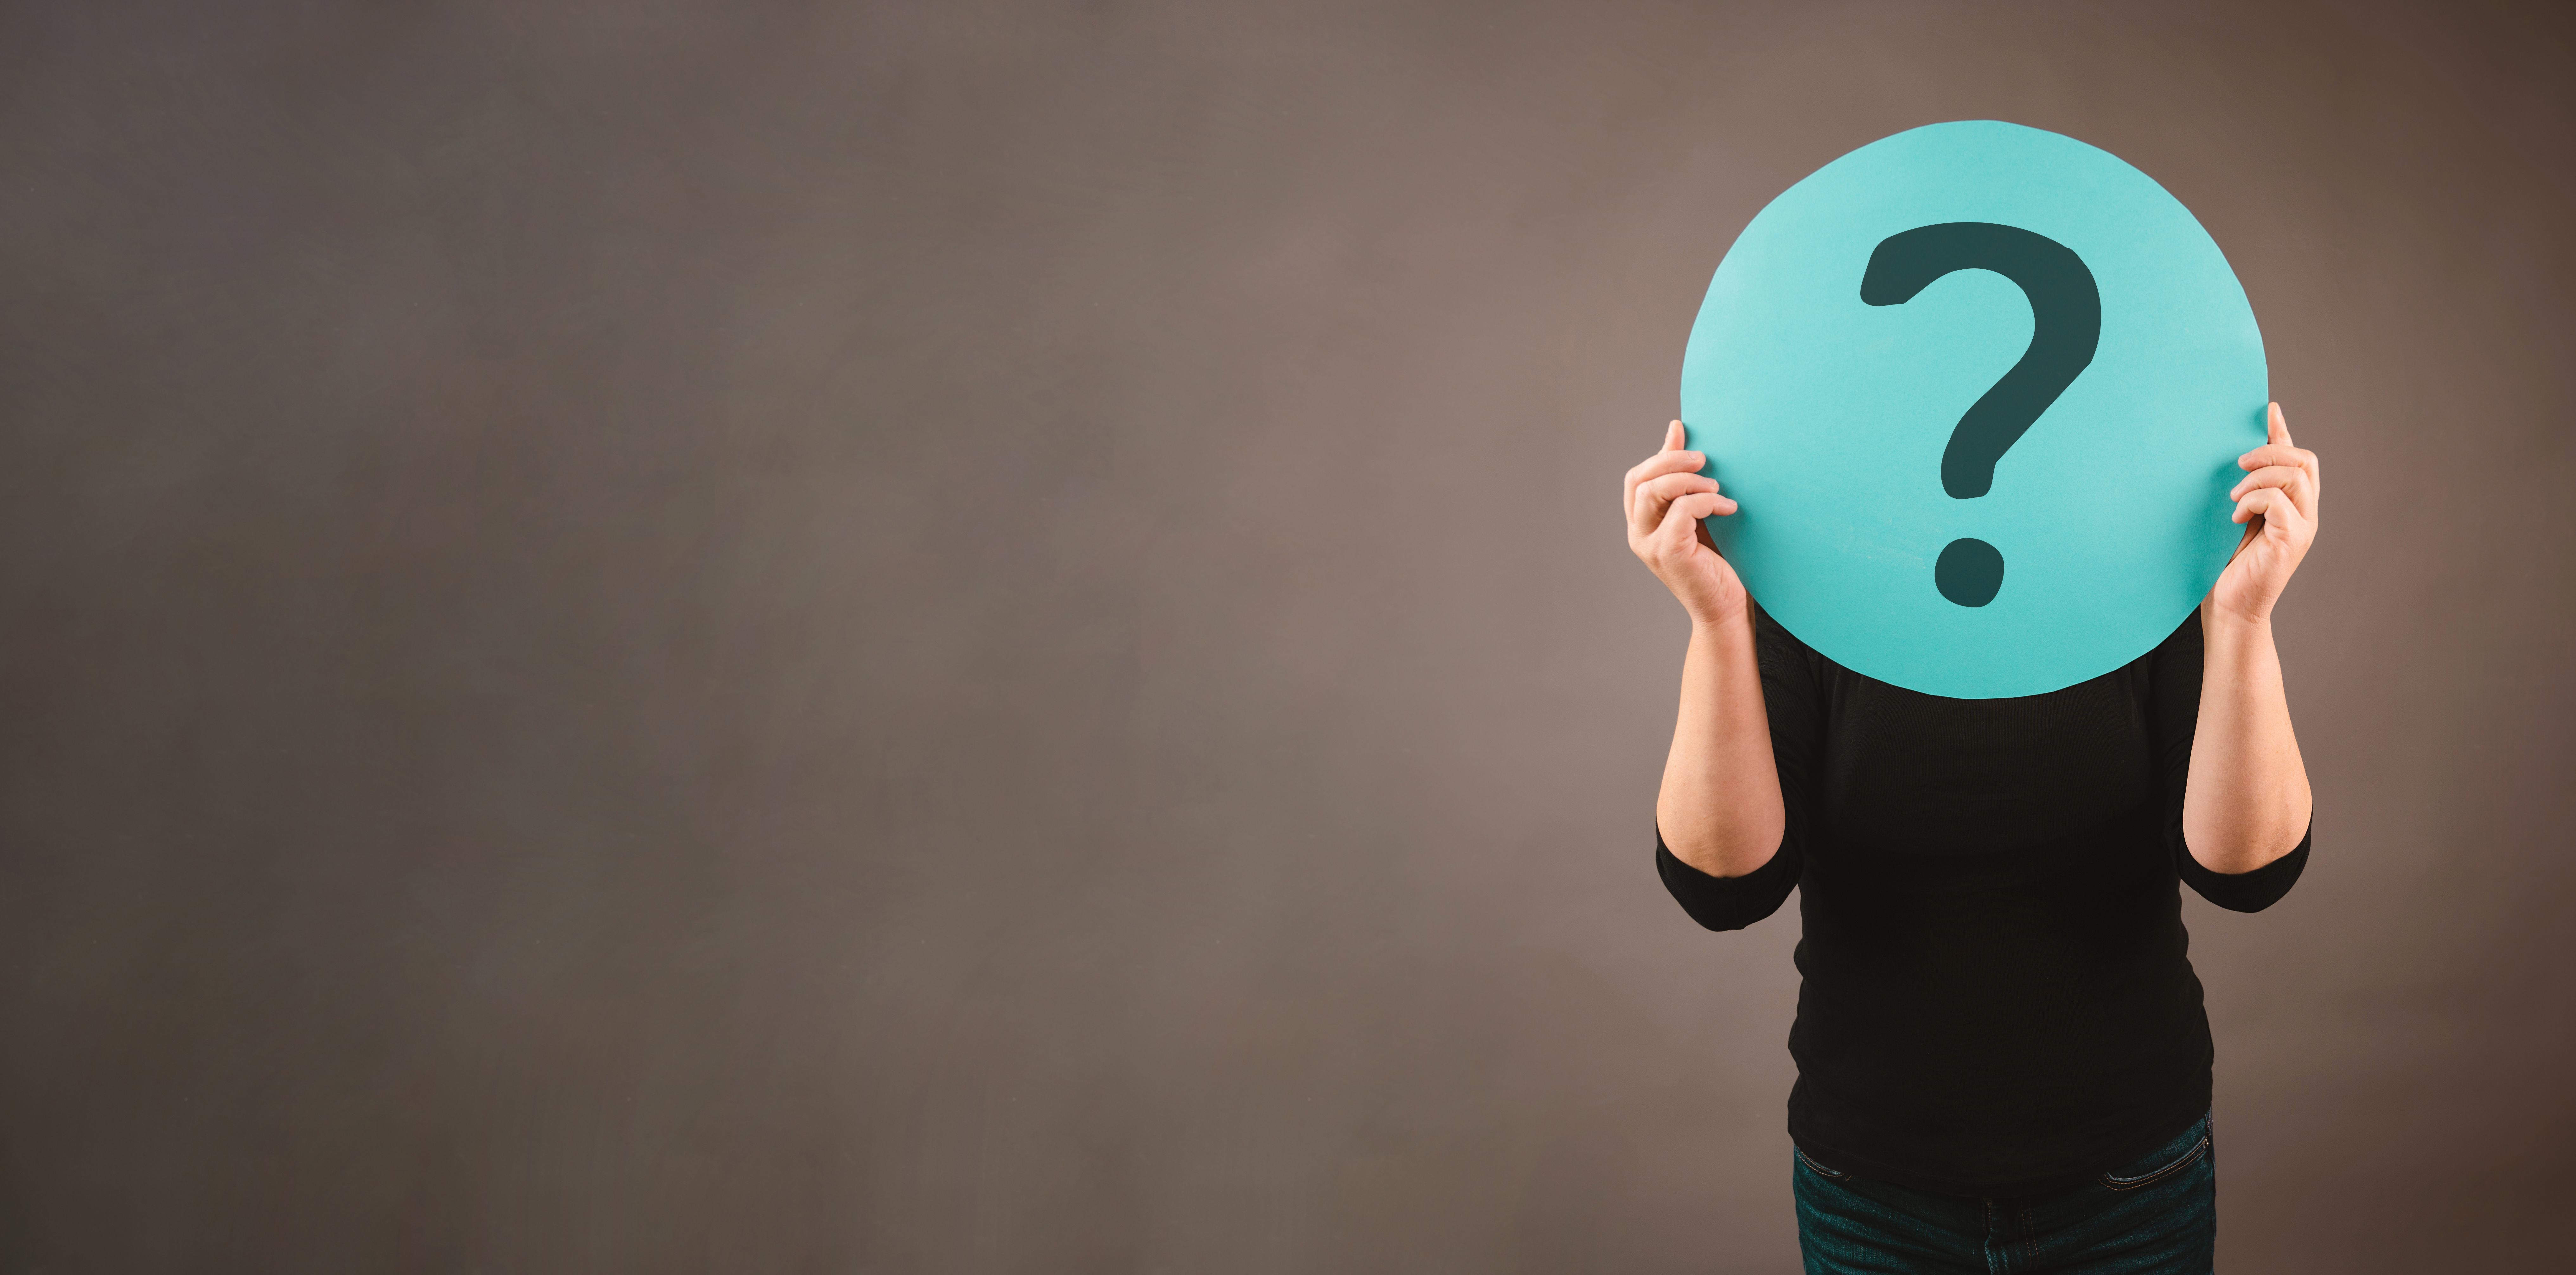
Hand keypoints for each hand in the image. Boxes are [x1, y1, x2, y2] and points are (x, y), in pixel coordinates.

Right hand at [1625, 420, 1746, 627]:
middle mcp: (1639, 534)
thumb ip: (1684, 479)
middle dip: (1671, 460)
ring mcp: (1650, 545)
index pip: (1636, 478)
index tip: (1685, 435)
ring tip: (1717, 487)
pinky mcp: (1668, 553)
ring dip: (1687, 480)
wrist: (1727, 609)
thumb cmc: (1717, 562)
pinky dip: (1706, 502)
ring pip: (1653, 491)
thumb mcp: (1699, 512)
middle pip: (1639, 479)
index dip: (1660, 454)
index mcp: (1642, 524)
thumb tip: (1676, 429)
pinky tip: (1729, 508)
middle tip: (1705, 459)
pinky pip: (1680, 511)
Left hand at [2211, 402, 2319, 624]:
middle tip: (2238, 464)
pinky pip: (2280, 502)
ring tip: (2233, 497)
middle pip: (2305, 461)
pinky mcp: (2292, 541)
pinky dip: (2254, 501)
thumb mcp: (2232, 514)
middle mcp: (2305, 513)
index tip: (2265, 410)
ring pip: (2295, 476)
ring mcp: (2302, 527)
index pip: (2299, 457)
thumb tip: (2238, 452)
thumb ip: (2243, 484)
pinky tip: (2235, 518)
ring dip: (2259, 477)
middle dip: (2271, 452)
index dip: (2283, 431)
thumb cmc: (2224, 562)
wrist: (2227, 607)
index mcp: (2293, 503)